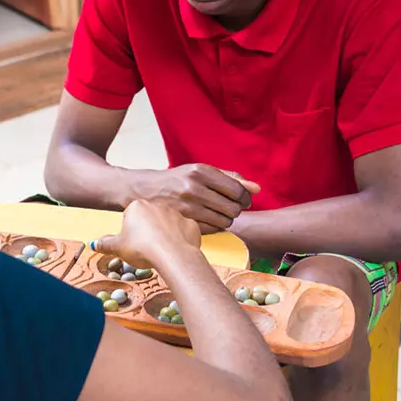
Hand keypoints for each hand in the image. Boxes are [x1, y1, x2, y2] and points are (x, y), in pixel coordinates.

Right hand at [90, 200, 201, 267]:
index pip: (130, 216)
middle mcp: (158, 205)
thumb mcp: (118, 247)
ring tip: (161, 251)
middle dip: (148, 231)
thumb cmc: (143, 248)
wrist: (172, 255)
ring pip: (168, 223)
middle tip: (146, 248)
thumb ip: (105, 244)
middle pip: (150, 218)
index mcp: (137, 206)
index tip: (133, 243)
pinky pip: (183, 231)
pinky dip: (180, 240)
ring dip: (164, 234)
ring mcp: (176, 213)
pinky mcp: (191, 224)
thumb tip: (93, 244)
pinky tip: (175, 250)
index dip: (130, 232)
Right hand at [138, 164, 260, 233]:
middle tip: (227, 207)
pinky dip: (213, 226)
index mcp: (201, 171)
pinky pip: (212, 229)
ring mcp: (187, 206)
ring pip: (225, 221)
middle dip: (235, 209)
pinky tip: (205, 219)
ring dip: (225, 219)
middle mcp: (193, 187)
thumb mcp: (201, 171)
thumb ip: (230, 178)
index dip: (244, 198)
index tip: (241, 199)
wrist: (144, 190)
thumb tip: (257, 188)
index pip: (238, 190)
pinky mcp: (182, 221)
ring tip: (215, 213)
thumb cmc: (177, 180)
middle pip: (234, 208)